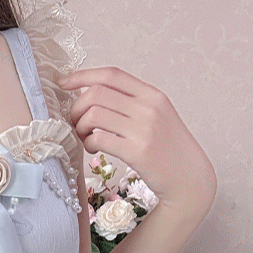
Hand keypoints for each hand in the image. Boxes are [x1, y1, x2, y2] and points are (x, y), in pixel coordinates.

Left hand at [57, 67, 216, 213]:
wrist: (189, 178)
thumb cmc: (168, 150)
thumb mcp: (157, 117)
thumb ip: (132, 105)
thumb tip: (94, 97)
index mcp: (152, 95)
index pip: (111, 75)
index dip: (82, 76)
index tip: (63, 83)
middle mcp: (148, 107)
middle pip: (96, 93)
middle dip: (76, 108)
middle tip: (75, 123)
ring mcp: (143, 129)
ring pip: (93, 115)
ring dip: (80, 127)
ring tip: (86, 139)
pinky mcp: (137, 152)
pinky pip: (98, 138)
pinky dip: (88, 143)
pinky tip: (93, 150)